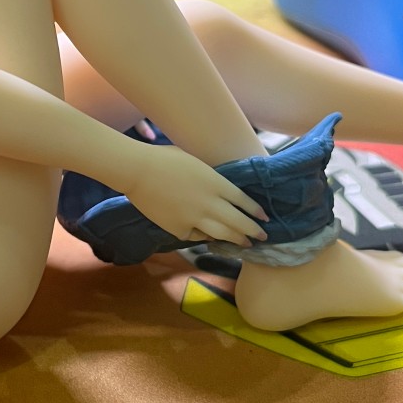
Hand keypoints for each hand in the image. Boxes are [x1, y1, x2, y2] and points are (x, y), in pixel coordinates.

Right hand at [121, 142, 268, 246]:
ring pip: (223, 234)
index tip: (264, 217)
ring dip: (237, 239)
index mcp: (216, 183)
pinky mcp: (179, 229)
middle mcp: (210, 203)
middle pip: (238, 221)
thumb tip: (223, 192)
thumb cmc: (165, 159)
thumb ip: (212, 180)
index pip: (243, 201)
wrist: (138, 171)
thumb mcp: (197, 163)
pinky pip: (198, 236)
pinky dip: (206, 236)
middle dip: (253, 230)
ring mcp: (195, 218)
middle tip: (263, 236)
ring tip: (246, 243)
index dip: (255, 211)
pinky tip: (212, 237)